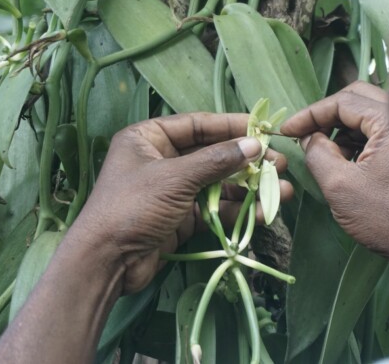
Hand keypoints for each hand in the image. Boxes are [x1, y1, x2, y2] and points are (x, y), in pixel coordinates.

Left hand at [69, 113, 291, 294]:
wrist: (106, 262)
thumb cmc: (133, 206)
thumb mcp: (175, 178)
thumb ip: (216, 161)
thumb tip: (254, 146)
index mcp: (149, 138)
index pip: (197, 125)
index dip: (231, 126)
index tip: (262, 129)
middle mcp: (162, 161)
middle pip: (212, 155)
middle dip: (246, 161)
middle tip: (279, 164)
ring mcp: (173, 191)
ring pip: (217, 184)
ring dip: (248, 189)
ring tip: (281, 191)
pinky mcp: (181, 217)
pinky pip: (214, 209)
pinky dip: (236, 211)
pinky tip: (262, 213)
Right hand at [281, 82, 388, 293]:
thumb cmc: (388, 218)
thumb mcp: (340, 186)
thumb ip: (317, 153)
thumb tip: (309, 137)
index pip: (343, 101)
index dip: (310, 114)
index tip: (287, 130)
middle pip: (358, 99)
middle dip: (327, 115)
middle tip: (305, 133)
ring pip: (368, 115)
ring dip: (342, 129)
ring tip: (324, 153)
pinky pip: (380, 131)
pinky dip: (358, 140)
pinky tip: (347, 162)